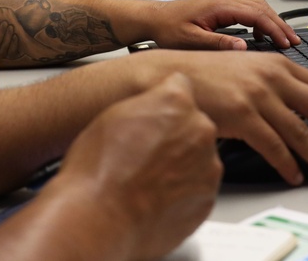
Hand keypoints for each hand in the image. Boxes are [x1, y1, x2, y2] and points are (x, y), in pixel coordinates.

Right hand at [43, 73, 220, 258]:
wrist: (100, 220)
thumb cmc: (99, 171)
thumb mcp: (113, 116)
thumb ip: (145, 106)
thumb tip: (152, 109)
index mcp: (176, 102)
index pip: (181, 87)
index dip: (165, 103)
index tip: (157, 114)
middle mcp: (199, 129)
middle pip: (194, 124)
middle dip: (176, 135)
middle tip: (146, 153)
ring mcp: (208, 166)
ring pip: (199, 157)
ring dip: (182, 165)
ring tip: (147, 180)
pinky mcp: (207, 199)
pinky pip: (199, 188)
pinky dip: (183, 192)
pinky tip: (155, 198)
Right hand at [129, 50, 307, 185]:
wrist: (169, 75)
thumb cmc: (205, 76)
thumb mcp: (247, 70)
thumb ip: (275, 84)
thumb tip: (301, 110)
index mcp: (278, 64)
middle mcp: (272, 76)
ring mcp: (258, 95)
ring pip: (304, 132)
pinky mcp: (241, 114)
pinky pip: (274, 146)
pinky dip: (288, 164)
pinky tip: (295, 175)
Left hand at [133, 0, 300, 49]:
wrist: (154, 18)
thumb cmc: (168, 29)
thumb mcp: (191, 40)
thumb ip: (218, 43)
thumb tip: (243, 46)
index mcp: (220, 6)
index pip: (256, 15)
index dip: (274, 29)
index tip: (286, 43)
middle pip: (262, 9)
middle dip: (280, 25)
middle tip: (294, 42)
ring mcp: (224, 1)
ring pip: (257, 7)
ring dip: (272, 21)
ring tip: (284, 39)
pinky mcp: (222, 6)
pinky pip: (249, 10)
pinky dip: (261, 20)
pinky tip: (262, 35)